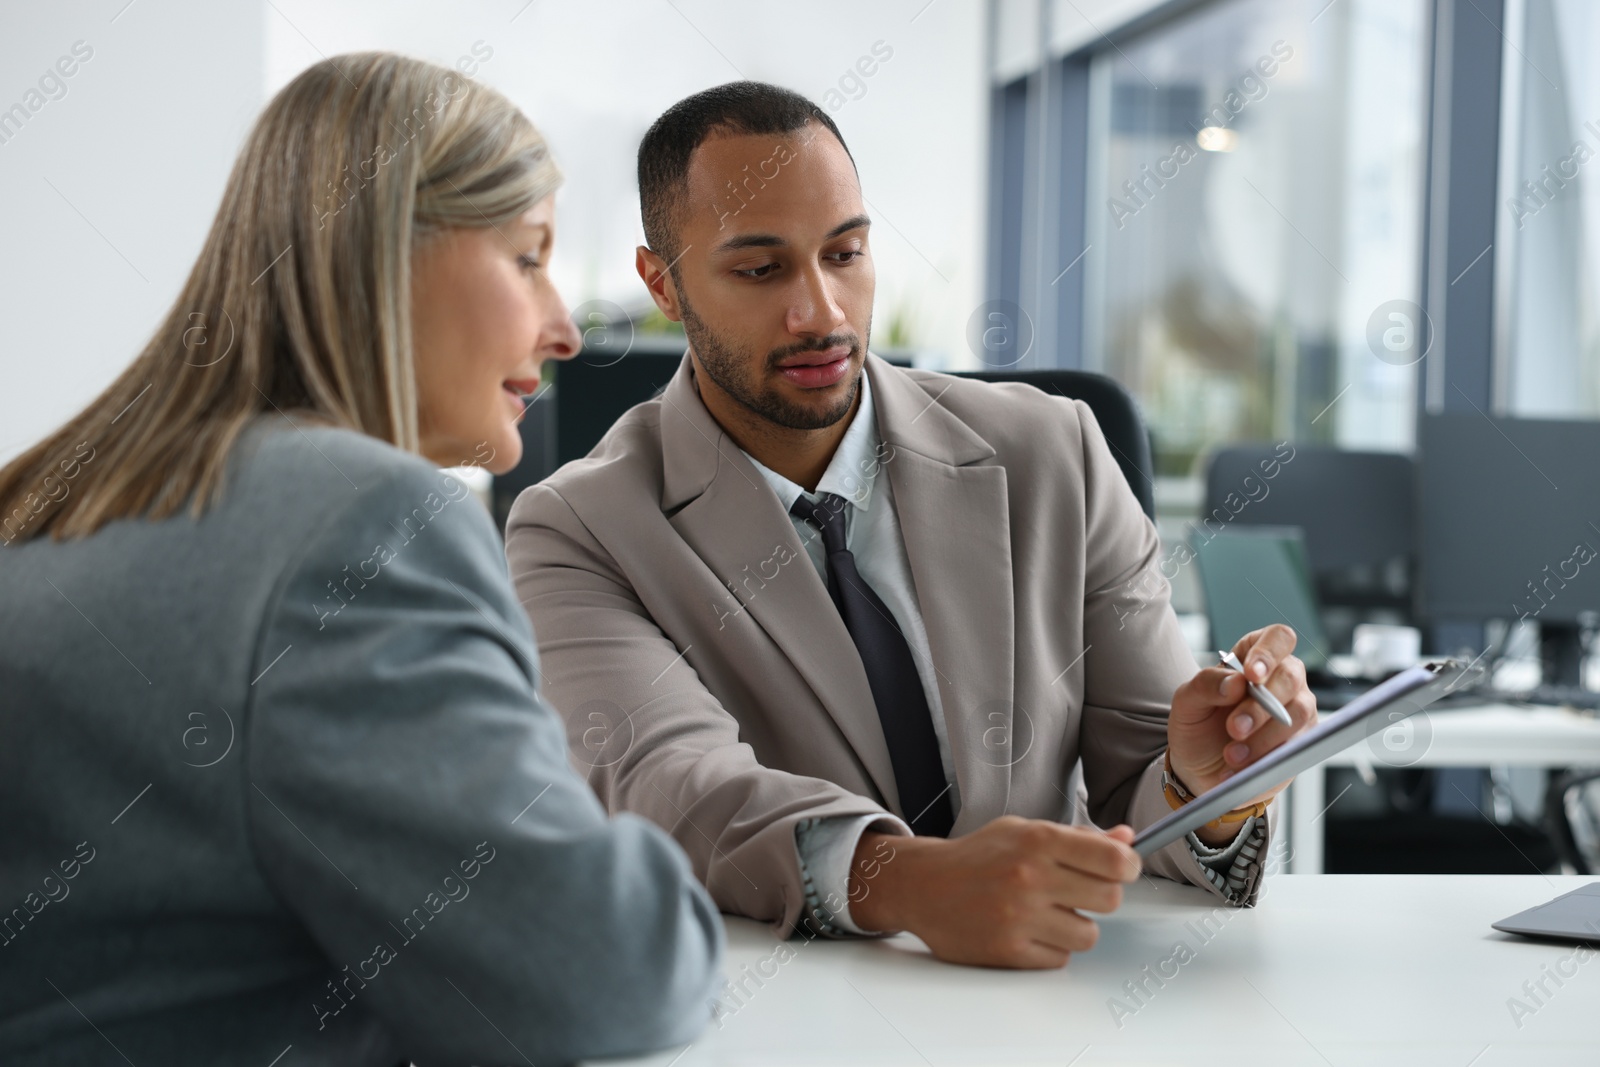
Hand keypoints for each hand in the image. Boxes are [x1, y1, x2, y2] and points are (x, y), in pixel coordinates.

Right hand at [846, 816, 1140, 968]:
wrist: (924, 886)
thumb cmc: (977, 857)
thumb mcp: (1024, 832)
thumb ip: (1077, 838)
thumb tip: (1127, 839)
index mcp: (1038, 841)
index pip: (1113, 860)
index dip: (1128, 866)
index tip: (1122, 869)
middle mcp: (1030, 877)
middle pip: (1110, 899)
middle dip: (1102, 896)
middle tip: (1080, 891)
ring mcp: (1019, 917)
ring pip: (1088, 934)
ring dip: (1076, 926)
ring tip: (1049, 913)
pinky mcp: (1009, 951)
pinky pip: (1060, 958)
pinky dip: (1051, 947)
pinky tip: (1029, 930)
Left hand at [1166, 623, 1317, 822]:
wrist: (1199, 768)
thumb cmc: (1198, 725)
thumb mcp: (1187, 702)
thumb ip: (1206, 684)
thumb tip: (1237, 682)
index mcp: (1254, 658)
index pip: (1278, 638)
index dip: (1269, 652)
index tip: (1252, 675)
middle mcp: (1283, 680)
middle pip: (1290, 677)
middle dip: (1260, 706)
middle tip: (1233, 728)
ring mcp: (1297, 711)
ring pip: (1299, 713)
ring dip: (1264, 736)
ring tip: (1232, 754)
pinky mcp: (1301, 743)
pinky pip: (1298, 747)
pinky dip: (1267, 759)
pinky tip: (1241, 768)